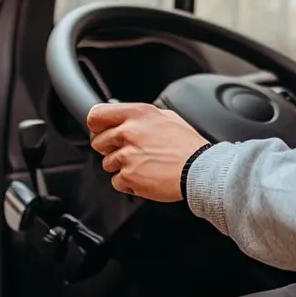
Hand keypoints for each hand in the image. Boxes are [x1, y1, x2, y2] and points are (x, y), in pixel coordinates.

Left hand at [87, 102, 208, 201]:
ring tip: (143, 165)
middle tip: (129, 151)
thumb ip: (143, 117)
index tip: (100, 130)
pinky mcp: (128, 177)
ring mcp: (127, 156)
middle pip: (98, 142)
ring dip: (121, 166)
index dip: (96, 125)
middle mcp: (129, 132)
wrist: (199, 169)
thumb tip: (128, 118)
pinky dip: (128, 182)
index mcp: (138, 114)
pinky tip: (145, 176)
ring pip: (107, 163)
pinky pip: (117, 181)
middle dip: (110, 148)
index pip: (97, 115)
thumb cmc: (187, 145)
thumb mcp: (167, 117)